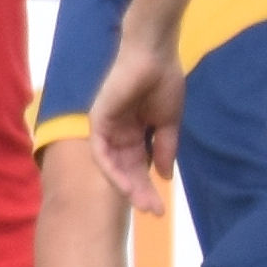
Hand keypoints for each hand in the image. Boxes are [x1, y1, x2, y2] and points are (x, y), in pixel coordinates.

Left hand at [88, 34, 184, 215]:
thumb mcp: (169, 121)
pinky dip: (112, 170)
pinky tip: (125, 186)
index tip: (161, 207)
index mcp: (134, 133)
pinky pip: (101, 152)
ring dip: (126, 186)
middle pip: (126, 170)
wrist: (154, 54)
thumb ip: (165, 148)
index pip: (138, 166)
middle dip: (139, 192)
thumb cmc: (163, 81)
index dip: (149, 187)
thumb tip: (164, 175)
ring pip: (113, 166)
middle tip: (153, 212)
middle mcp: (118, 134)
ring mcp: (106, 128)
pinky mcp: (98, 121)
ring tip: (142, 204)